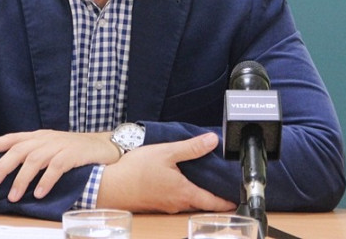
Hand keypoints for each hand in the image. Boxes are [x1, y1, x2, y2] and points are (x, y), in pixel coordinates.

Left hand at [0, 130, 119, 201]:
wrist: (105, 146)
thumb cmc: (74, 151)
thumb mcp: (51, 148)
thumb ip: (33, 155)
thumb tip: (8, 170)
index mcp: (39, 137)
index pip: (12, 138)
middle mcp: (46, 139)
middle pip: (19, 150)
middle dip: (1, 167)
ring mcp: (60, 146)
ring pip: (34, 160)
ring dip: (21, 179)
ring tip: (12, 196)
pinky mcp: (73, 154)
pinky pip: (56, 167)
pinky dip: (45, 181)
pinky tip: (38, 193)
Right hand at [97, 132, 235, 213]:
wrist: (108, 185)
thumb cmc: (135, 170)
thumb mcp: (166, 152)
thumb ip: (191, 148)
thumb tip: (213, 140)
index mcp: (184, 193)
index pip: (212, 202)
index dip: (226, 201)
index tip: (237, 199)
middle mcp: (176, 203)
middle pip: (201, 202)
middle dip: (212, 196)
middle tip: (222, 185)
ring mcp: (164, 206)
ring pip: (187, 201)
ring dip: (196, 192)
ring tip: (202, 178)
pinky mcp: (154, 203)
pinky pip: (174, 199)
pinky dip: (181, 191)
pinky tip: (178, 179)